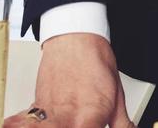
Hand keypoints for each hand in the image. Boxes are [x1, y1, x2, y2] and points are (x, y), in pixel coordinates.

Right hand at [3, 33, 133, 127]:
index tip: (97, 126)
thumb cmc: (95, 61)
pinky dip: (43, 123)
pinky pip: (36, 124)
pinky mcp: (37, 108)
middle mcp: (66, 122)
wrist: (75, 39)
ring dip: (63, 123)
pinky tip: (55, 117)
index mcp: (89, 121)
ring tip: (72, 117)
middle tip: (86, 122)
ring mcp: (49, 116)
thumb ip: (121, 123)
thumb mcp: (118, 95)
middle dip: (81, 126)